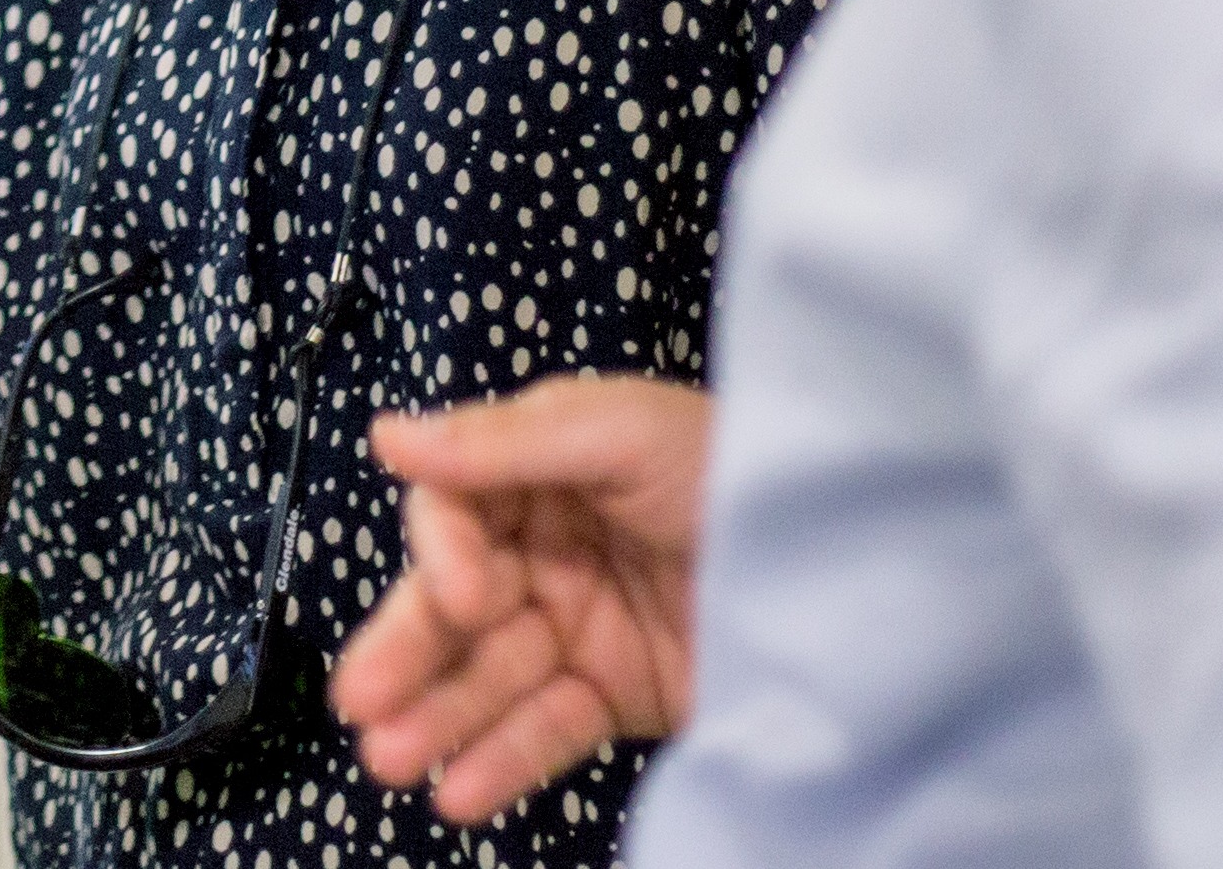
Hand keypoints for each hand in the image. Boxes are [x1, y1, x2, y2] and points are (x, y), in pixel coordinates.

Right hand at [330, 374, 713, 823]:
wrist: (860, 571)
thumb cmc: (743, 468)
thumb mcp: (626, 433)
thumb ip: (507, 441)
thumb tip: (389, 434)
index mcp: (541, 471)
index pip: (454, 515)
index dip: (443, 558)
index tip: (464, 596)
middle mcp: (547, 550)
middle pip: (453, 606)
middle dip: (406, 656)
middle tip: (362, 705)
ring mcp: (579, 629)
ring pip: (487, 678)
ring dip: (437, 719)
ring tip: (393, 763)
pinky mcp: (616, 696)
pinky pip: (546, 730)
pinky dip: (502, 761)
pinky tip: (461, 790)